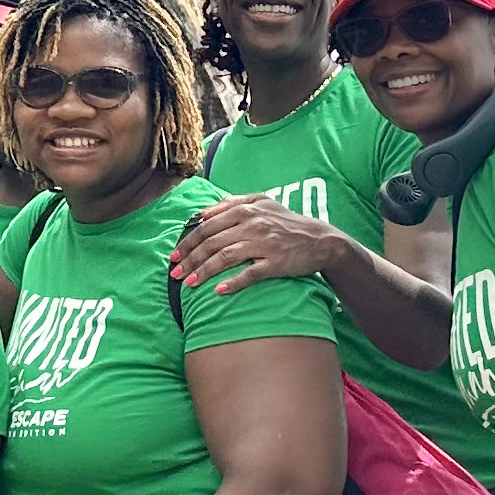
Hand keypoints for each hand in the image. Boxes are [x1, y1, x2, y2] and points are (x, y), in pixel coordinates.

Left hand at [171, 194, 349, 296]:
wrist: (321, 240)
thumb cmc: (286, 222)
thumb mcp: (261, 203)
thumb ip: (232, 203)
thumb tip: (203, 212)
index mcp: (245, 209)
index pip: (207, 225)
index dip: (187, 241)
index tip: (174, 255)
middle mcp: (252, 224)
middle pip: (211, 242)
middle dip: (189, 258)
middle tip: (175, 272)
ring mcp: (264, 243)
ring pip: (225, 257)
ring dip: (204, 271)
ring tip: (189, 283)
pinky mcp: (276, 262)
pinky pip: (250, 274)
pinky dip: (233, 283)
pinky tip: (219, 291)